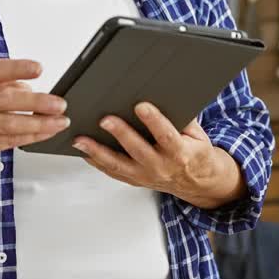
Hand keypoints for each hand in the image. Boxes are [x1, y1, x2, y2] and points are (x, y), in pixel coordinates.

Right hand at [0, 58, 69, 167]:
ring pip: (9, 125)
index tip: (39, 69)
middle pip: (5, 100)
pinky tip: (47, 132)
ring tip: (59, 121)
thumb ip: (9, 86)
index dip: (18, 69)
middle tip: (58, 104)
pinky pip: (11, 140)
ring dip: (39, 124)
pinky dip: (33, 136)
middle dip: (36, 102)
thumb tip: (33, 92)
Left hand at [72, 102, 244, 208]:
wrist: (195, 182)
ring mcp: (145, 176)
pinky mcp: (134, 180)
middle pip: (137, 150)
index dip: (154, 121)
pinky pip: (112, 172)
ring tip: (81, 139)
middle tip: (105, 120)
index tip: (141, 106)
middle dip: (120, 134)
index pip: (166, 136)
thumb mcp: (198, 134)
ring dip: (98, 152)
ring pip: (118, 165)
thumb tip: (168, 96)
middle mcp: (160, 166)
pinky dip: (96, 161)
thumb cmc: (194, 152)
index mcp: (179, 153)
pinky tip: (83, 150)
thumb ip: (184, 118)